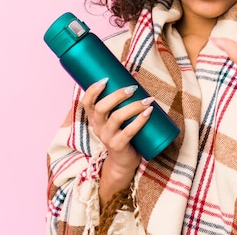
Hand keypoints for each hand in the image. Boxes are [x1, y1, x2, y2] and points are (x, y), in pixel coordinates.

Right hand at [82, 78, 152, 201]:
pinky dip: (140, 120)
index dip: (93, 90)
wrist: (123, 162)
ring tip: (147, 100)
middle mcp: (98, 127)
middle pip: (101, 108)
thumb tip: (135, 74)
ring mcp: (107, 137)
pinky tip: (149, 112)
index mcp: (94, 118)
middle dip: (117, 95)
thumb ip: (123, 98)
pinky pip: (129, 132)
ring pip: (116, 118)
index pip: (86, 102)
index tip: (105, 79)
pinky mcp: (119, 146)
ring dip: (133, 106)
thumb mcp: (117, 116)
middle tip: (132, 88)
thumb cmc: (122, 132)